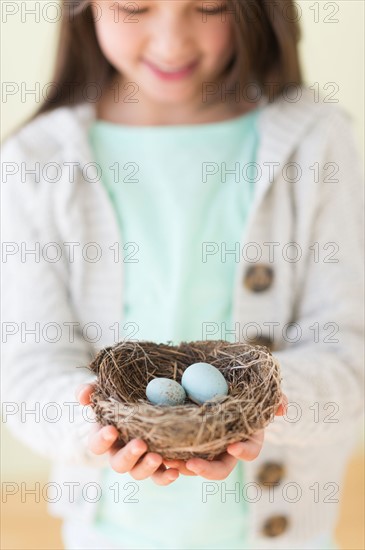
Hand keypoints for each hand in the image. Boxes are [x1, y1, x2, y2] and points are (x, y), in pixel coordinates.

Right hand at [75, 383, 179, 485]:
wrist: (141, 403)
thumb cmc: (118, 396)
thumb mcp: (104, 390)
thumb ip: (91, 390)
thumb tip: (82, 394)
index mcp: (104, 438)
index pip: (97, 444)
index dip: (102, 440)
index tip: (112, 430)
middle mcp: (119, 453)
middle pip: (119, 464)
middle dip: (129, 456)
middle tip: (140, 444)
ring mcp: (138, 461)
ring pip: (139, 472)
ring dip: (147, 467)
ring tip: (157, 457)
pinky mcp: (157, 464)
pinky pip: (160, 476)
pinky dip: (166, 476)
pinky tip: (175, 471)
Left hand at [164, 392, 287, 479]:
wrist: (221, 382)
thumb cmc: (246, 387)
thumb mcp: (261, 389)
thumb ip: (274, 396)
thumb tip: (282, 408)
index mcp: (246, 438)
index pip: (249, 451)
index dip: (243, 451)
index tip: (232, 445)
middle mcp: (225, 449)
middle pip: (220, 469)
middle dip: (206, 470)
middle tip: (192, 464)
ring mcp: (205, 449)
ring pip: (195, 466)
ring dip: (181, 466)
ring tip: (167, 460)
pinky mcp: (186, 442)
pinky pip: (177, 454)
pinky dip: (168, 455)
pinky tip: (156, 450)